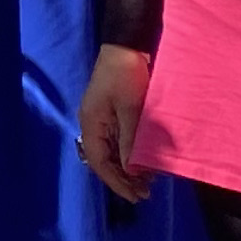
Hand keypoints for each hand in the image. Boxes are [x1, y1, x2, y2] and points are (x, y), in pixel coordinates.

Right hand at [77, 44, 152, 204]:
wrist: (127, 43)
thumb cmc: (126, 74)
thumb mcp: (130, 109)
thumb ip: (129, 141)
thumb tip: (130, 171)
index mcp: (91, 124)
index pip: (99, 163)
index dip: (116, 182)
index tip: (135, 196)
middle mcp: (94, 124)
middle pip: (105, 160)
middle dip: (124, 178)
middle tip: (146, 192)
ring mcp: (103, 118)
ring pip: (113, 151)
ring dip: (129, 167)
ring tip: (149, 180)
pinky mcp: (114, 112)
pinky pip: (119, 140)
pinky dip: (131, 152)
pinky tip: (145, 159)